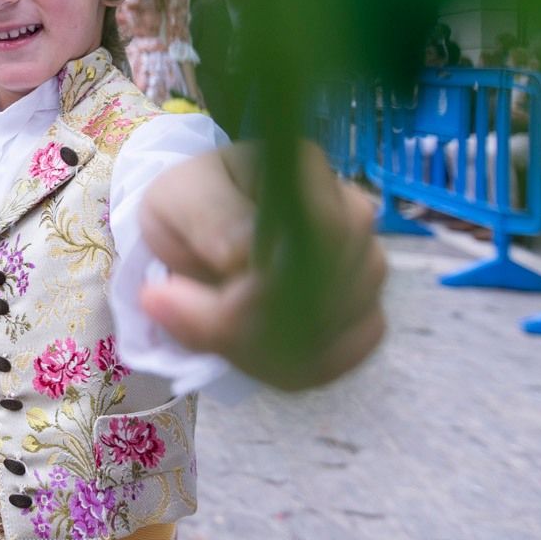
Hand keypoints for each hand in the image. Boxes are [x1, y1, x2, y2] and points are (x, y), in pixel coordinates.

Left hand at [138, 141, 385, 390]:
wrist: (202, 232)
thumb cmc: (190, 205)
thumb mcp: (178, 198)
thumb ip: (212, 222)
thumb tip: (245, 258)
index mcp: (307, 171)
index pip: (318, 235)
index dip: (256, 283)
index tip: (177, 292)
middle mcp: (354, 217)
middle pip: (323, 292)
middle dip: (240, 323)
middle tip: (173, 311)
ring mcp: (367, 270)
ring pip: (328, 334)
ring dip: (253, 348)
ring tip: (201, 323)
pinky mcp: (365, 318)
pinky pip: (336, 360)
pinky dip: (282, 368)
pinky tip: (240, 347)